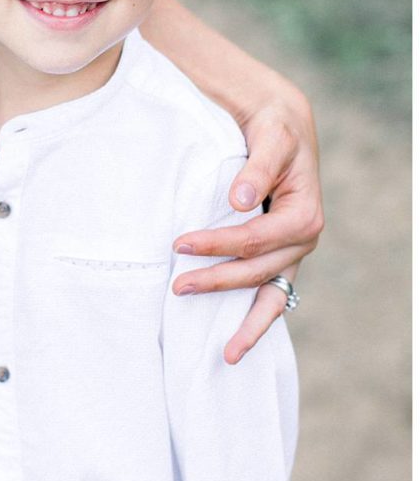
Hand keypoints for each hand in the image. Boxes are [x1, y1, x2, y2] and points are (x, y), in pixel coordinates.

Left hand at [172, 91, 323, 363]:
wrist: (282, 126)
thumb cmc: (275, 129)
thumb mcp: (271, 137)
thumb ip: (257, 168)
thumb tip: (241, 200)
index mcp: (304, 215)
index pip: (254, 238)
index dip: (217, 244)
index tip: (179, 244)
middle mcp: (302, 240)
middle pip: (256, 271)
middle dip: (217, 282)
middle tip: (176, 287)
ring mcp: (291, 253)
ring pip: (270, 296)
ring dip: (245, 322)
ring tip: (226, 354)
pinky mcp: (278, 257)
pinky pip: (270, 295)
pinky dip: (256, 319)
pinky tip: (235, 343)